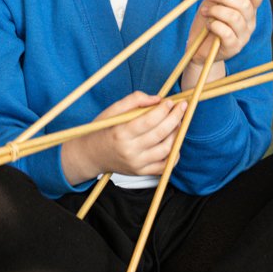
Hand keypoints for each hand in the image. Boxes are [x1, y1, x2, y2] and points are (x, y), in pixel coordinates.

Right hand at [61, 92, 185, 184]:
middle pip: (160, 133)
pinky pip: (165, 165)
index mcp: (120, 133)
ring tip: (178, 122)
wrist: (91, 155)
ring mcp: (136, 164)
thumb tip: (157, 99)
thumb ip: (133, 100)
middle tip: (181, 107)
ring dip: (177, 134)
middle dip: (175, 118)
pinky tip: (174, 141)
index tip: (170, 101)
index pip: (149, 120)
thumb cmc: (102, 130)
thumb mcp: (111, 111)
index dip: (164, 110)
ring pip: (166, 149)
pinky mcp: (141, 172)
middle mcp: (129, 151)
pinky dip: (174, 154)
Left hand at [186, 0, 262, 66]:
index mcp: (249, 9)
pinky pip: (226, 32)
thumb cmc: (207, 21)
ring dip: (215, 10)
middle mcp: (250, 22)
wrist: (198, 47)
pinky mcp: (234, 47)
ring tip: (204, 11)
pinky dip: (214, 25)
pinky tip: (207, 25)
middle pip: (245, 4)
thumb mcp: (212, 2)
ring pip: (234, 17)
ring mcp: (243, 36)